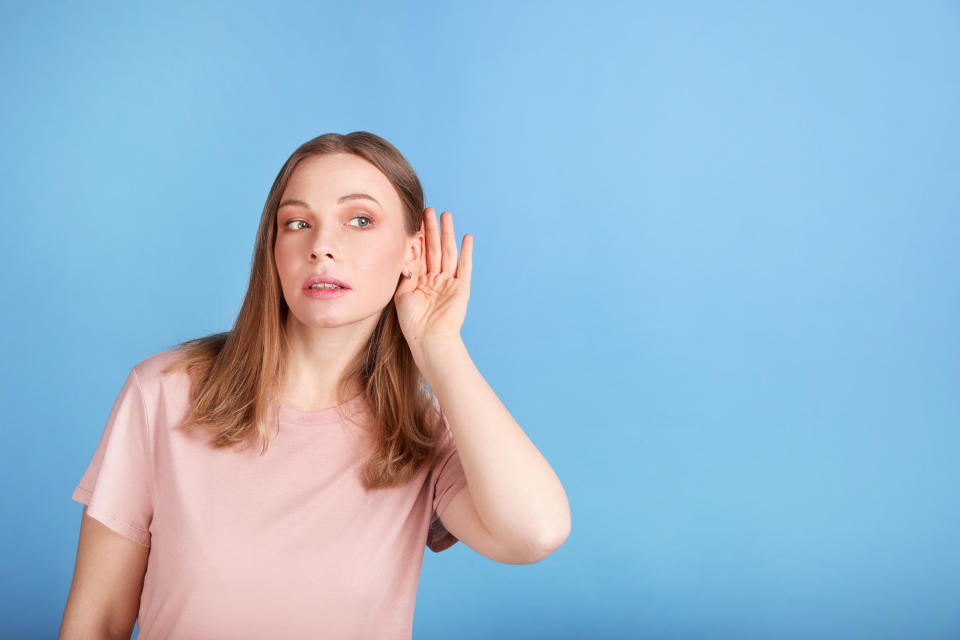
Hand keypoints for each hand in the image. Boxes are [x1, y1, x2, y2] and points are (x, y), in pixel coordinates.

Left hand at [394, 207, 472, 350]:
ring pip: (448, 253)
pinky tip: (466, 237)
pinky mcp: (461, 289)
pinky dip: (466, 252)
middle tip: (429, 210)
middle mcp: (436, 280)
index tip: (415, 219)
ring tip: (446, 215)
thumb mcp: (402, 294)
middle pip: (434, 249)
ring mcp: (449, 283)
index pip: (420, 254)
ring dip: (447, 234)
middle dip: (431, 229)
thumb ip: (405, 274)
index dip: (418, 237)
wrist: (429, 340)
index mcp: (421, 282)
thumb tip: (405, 256)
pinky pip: (464, 267)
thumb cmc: (412, 323)